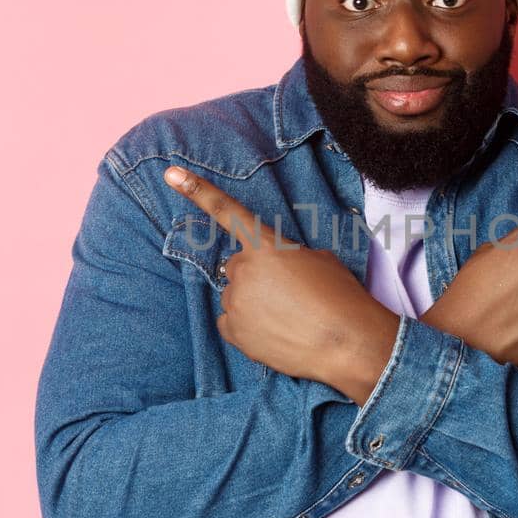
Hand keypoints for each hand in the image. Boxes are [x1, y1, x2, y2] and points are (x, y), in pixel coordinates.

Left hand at [163, 165, 398, 405]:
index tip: (171, 174)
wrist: (346, 343)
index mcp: (265, 245)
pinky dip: (247, 327)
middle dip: (257, 277)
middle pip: (238, 267)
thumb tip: (279, 270)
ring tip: (288, 318)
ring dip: (254, 304)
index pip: (227, 211)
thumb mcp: (320, 260)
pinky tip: (274, 333)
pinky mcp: (233, 332)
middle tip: (289, 295)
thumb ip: (288, 255)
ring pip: (236, 297)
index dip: (197, 191)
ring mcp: (235, 302)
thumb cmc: (341, 297)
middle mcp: (243, 270)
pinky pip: (230, 323)